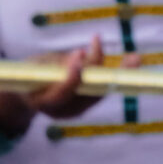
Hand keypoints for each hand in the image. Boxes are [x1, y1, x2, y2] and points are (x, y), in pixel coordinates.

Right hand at [0, 35, 122, 136]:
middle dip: (109, 77)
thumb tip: (81, 56)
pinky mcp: (85, 104)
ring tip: (135, 58)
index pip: (60, 94)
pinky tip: (128, 60)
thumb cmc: (30, 73)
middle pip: (88, 95)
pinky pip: (100, 89)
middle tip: (131, 59)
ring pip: (99, 92)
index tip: (79, 54)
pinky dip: (113, 74)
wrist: (27, 93)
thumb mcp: (37, 65)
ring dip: (119, 74)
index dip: (71, 77)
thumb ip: (56, 63)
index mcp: (41, 100)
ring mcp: (75, 109)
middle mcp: (61, 109)